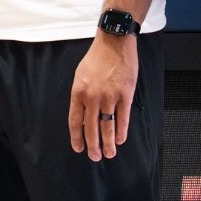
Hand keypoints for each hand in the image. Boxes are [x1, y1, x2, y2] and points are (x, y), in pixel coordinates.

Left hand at [69, 33, 135, 159]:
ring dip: (108, 143)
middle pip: (92, 128)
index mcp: (78, 92)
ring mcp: (109, 97)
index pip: (75, 121)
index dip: (77, 137)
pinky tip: (120, 140)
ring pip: (108, 126)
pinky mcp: (125, 95)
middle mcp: (92, 97)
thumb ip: (81, 96)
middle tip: (95, 157)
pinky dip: (121, 131)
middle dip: (93, 145)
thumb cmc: (96, 59)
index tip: (78, 148)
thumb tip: (83, 117)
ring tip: (109, 153)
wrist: (113, 43)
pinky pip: (122, 118)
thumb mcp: (80, 76)